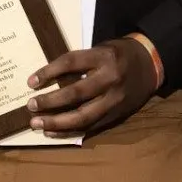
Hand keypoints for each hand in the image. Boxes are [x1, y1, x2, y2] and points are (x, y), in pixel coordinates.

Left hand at [25, 37, 158, 135]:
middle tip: (30, 106)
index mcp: (104, 57)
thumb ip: (81, 62)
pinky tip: (53, 132)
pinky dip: (70, 131)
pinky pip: (91, 126)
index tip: (30, 82)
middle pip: (75, 93)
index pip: (71, 63)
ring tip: (37, 124)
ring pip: (83, 116)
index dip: (49, 72)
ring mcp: (115, 100)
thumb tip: (48, 77)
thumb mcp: (101, 48)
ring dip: (57, 122)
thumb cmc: (119, 54)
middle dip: (50, 102)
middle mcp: (111, 78)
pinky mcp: (117, 114)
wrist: (151, 64)